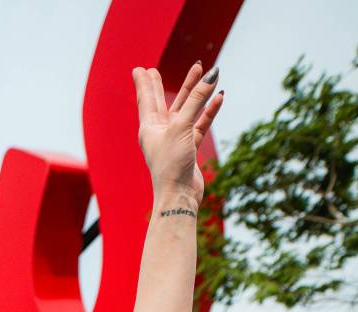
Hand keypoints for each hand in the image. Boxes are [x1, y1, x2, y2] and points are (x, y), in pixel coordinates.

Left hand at [132, 62, 223, 205]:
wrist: (179, 195)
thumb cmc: (172, 163)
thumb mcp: (182, 126)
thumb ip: (196, 100)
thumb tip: (211, 74)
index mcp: (149, 128)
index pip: (146, 99)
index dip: (144, 83)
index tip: (139, 69)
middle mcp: (160, 132)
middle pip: (162, 102)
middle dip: (160, 85)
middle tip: (154, 71)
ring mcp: (175, 139)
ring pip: (185, 110)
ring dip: (194, 92)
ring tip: (201, 71)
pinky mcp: (189, 148)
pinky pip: (200, 123)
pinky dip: (209, 111)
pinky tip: (218, 96)